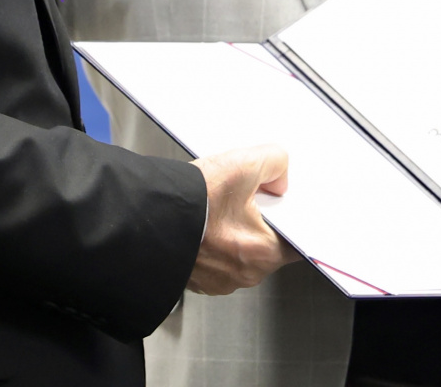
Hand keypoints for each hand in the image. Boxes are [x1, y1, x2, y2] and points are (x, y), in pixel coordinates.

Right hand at [187, 144, 299, 294]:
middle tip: (240, 197)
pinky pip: (216, 258)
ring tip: (216, 208)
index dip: (290, 217)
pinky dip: (212, 241)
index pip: (297, 240)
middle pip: (266, 241)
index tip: (280, 204)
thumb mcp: (241, 165)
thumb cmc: (188, 205)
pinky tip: (202, 221)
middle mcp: (244, 274)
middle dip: (257, 218)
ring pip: (239, 249)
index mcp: (263, 253)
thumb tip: (279, 175)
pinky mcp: (198, 278)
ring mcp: (219, 280)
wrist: (143, 218)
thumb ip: (274, 162)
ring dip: (232, 229)